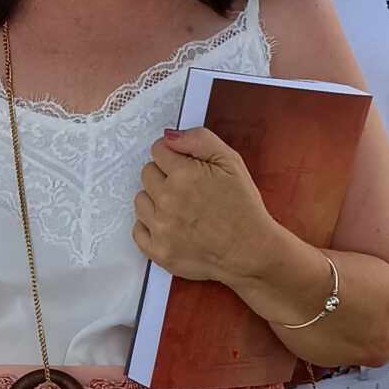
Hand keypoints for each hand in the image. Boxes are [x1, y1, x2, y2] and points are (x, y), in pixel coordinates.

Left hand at [135, 128, 275, 285]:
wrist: (251, 250)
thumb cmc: (244, 208)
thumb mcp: (231, 162)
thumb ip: (199, 140)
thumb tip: (170, 137)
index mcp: (184, 174)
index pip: (158, 150)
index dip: (174, 155)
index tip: (185, 166)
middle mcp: (168, 200)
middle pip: (147, 174)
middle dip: (164, 176)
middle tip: (187, 189)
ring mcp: (161, 228)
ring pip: (141, 200)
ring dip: (156, 201)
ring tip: (180, 209)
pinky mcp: (159, 251)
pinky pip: (138, 230)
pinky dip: (149, 227)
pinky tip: (169, 226)